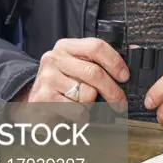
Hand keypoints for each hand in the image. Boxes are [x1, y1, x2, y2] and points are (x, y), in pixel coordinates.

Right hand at [8, 38, 129, 122]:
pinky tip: (74, 113)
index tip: (124, 76)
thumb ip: (99, 60)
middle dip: (112, 90)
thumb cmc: (61, 83)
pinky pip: (76, 109)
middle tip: (120, 102)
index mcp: (66, 46)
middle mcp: (54, 59)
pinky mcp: (44, 98)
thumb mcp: (77, 65)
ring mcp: (48, 78)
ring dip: (91, 104)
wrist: (30, 100)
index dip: (115, 62)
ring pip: (86, 93)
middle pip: (94, 73)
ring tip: (82, 104)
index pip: (96, 47)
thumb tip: (132, 52)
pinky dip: (81, 116)